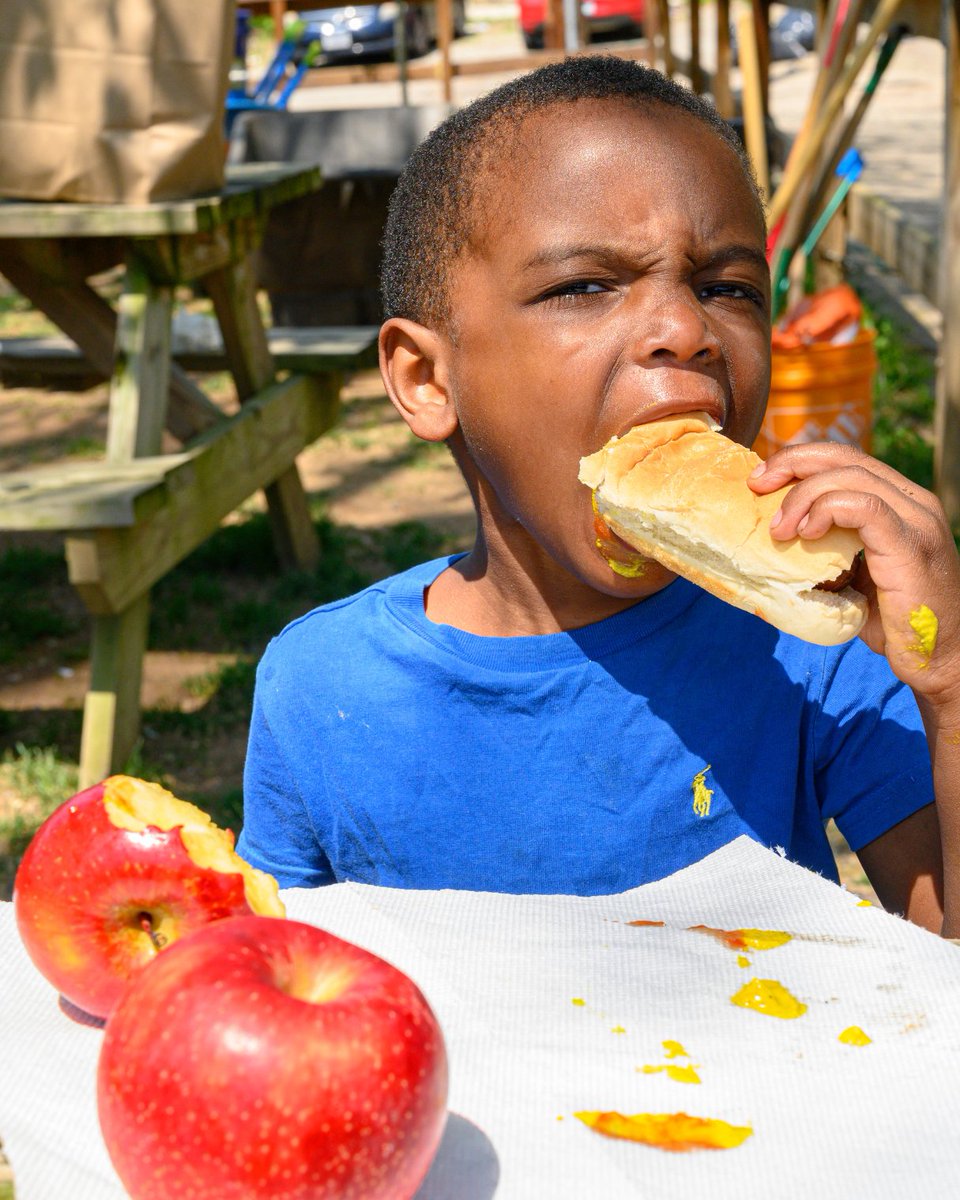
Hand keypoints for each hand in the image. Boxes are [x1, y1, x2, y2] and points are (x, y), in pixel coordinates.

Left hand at [749, 442, 959, 699]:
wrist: (939, 658)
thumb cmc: (892, 623)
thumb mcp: (853, 576)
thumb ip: (829, 550)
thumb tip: (774, 541)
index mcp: (900, 501)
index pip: (845, 459)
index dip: (800, 460)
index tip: (762, 480)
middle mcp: (913, 502)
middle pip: (844, 458)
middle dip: (792, 464)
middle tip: (756, 485)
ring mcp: (916, 520)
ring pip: (851, 476)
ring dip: (803, 495)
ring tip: (779, 529)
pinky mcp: (911, 545)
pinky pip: (864, 507)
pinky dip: (828, 510)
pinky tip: (807, 533)